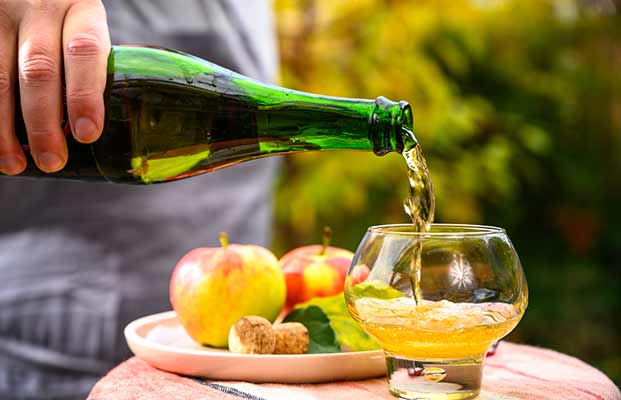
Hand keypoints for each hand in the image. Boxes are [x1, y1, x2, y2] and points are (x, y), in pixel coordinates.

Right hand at [0, 0, 109, 173]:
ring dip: (4, 128)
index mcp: (79, 8)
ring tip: (15, 163)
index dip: (84, 96)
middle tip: (52, 161)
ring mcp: (0, 15)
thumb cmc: (64, 19)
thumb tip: (89, 132)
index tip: (87, 135)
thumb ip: (89, 66)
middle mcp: (38, 8)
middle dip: (43, 123)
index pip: (84, 51)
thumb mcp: (84, 27)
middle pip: (39, 70)